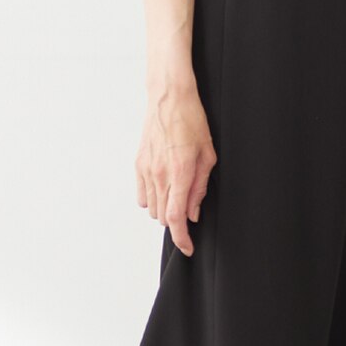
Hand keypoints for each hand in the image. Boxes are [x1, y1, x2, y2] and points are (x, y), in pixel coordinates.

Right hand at [136, 79, 217, 256]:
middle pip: (163, 217)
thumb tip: (194, 213)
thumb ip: (200, 188)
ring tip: (178, 194)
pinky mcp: (138, 164)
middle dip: (177, 221)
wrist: (168, 98)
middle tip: (190, 209)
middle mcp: (159, 175)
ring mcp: (146, 170)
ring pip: (151, 208)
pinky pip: (141, 196)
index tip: (188, 248)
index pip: (176, 218)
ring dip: (165, 210)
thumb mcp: (207, 155)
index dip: (182, 238)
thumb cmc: (192, 121)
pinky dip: (151, 199)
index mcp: (180, 173)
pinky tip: (164, 188)